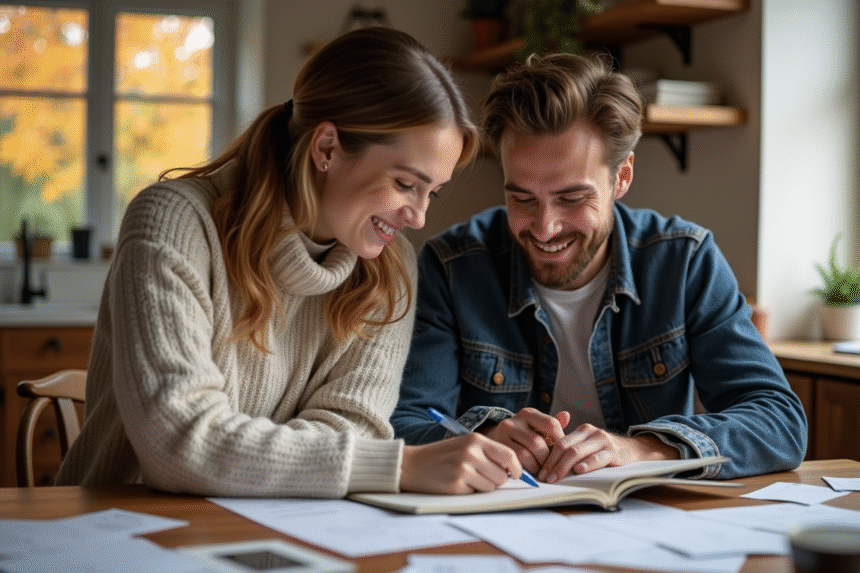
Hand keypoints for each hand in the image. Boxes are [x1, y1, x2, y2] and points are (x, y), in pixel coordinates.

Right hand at [400, 433, 524, 493]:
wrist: (412, 464)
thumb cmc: (442, 455)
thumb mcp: (465, 445)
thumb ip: (488, 453)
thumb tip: (513, 471)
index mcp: (476, 439)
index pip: (509, 455)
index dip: (517, 468)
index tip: (517, 475)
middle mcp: (471, 452)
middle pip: (502, 475)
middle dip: (497, 480)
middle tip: (482, 476)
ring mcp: (464, 468)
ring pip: (492, 486)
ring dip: (483, 487)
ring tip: (467, 478)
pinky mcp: (456, 484)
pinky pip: (477, 493)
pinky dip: (471, 492)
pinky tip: (457, 483)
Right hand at [480, 408, 569, 473]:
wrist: (490, 441)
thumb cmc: (519, 436)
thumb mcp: (534, 427)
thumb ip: (550, 425)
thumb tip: (566, 416)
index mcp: (528, 413)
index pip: (551, 424)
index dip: (559, 441)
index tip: (561, 454)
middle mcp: (514, 421)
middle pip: (538, 442)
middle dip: (546, 459)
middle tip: (550, 468)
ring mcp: (502, 434)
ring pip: (525, 454)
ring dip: (535, 467)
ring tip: (539, 472)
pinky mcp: (494, 447)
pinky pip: (513, 462)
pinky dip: (523, 470)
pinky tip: (527, 472)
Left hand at [538, 425, 679, 482]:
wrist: (634, 450)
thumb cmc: (605, 452)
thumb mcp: (588, 446)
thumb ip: (572, 450)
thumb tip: (547, 468)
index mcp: (581, 430)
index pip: (559, 443)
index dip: (547, 458)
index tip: (539, 473)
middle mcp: (591, 432)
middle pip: (564, 447)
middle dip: (552, 464)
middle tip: (545, 479)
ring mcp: (602, 441)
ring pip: (577, 452)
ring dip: (563, 467)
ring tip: (555, 479)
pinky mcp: (614, 452)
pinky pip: (598, 457)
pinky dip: (587, 464)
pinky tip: (579, 470)